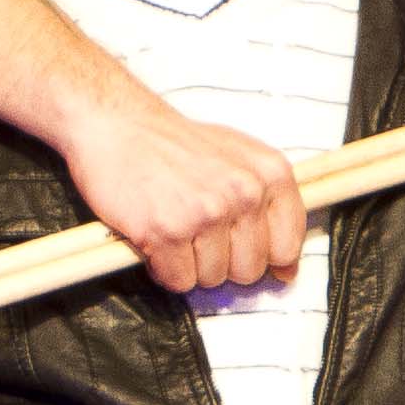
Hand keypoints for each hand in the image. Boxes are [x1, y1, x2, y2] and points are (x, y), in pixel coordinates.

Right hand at [61, 82, 307, 292]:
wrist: (117, 124)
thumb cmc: (176, 145)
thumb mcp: (238, 158)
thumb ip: (269, 206)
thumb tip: (287, 270)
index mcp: (270, 174)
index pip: (287, 247)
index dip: (264, 257)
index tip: (242, 249)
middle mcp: (244, 193)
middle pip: (249, 271)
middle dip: (222, 263)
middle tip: (197, 233)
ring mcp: (206, 212)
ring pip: (212, 279)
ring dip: (189, 264)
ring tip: (173, 228)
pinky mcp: (167, 230)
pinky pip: (178, 280)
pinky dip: (163, 269)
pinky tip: (155, 239)